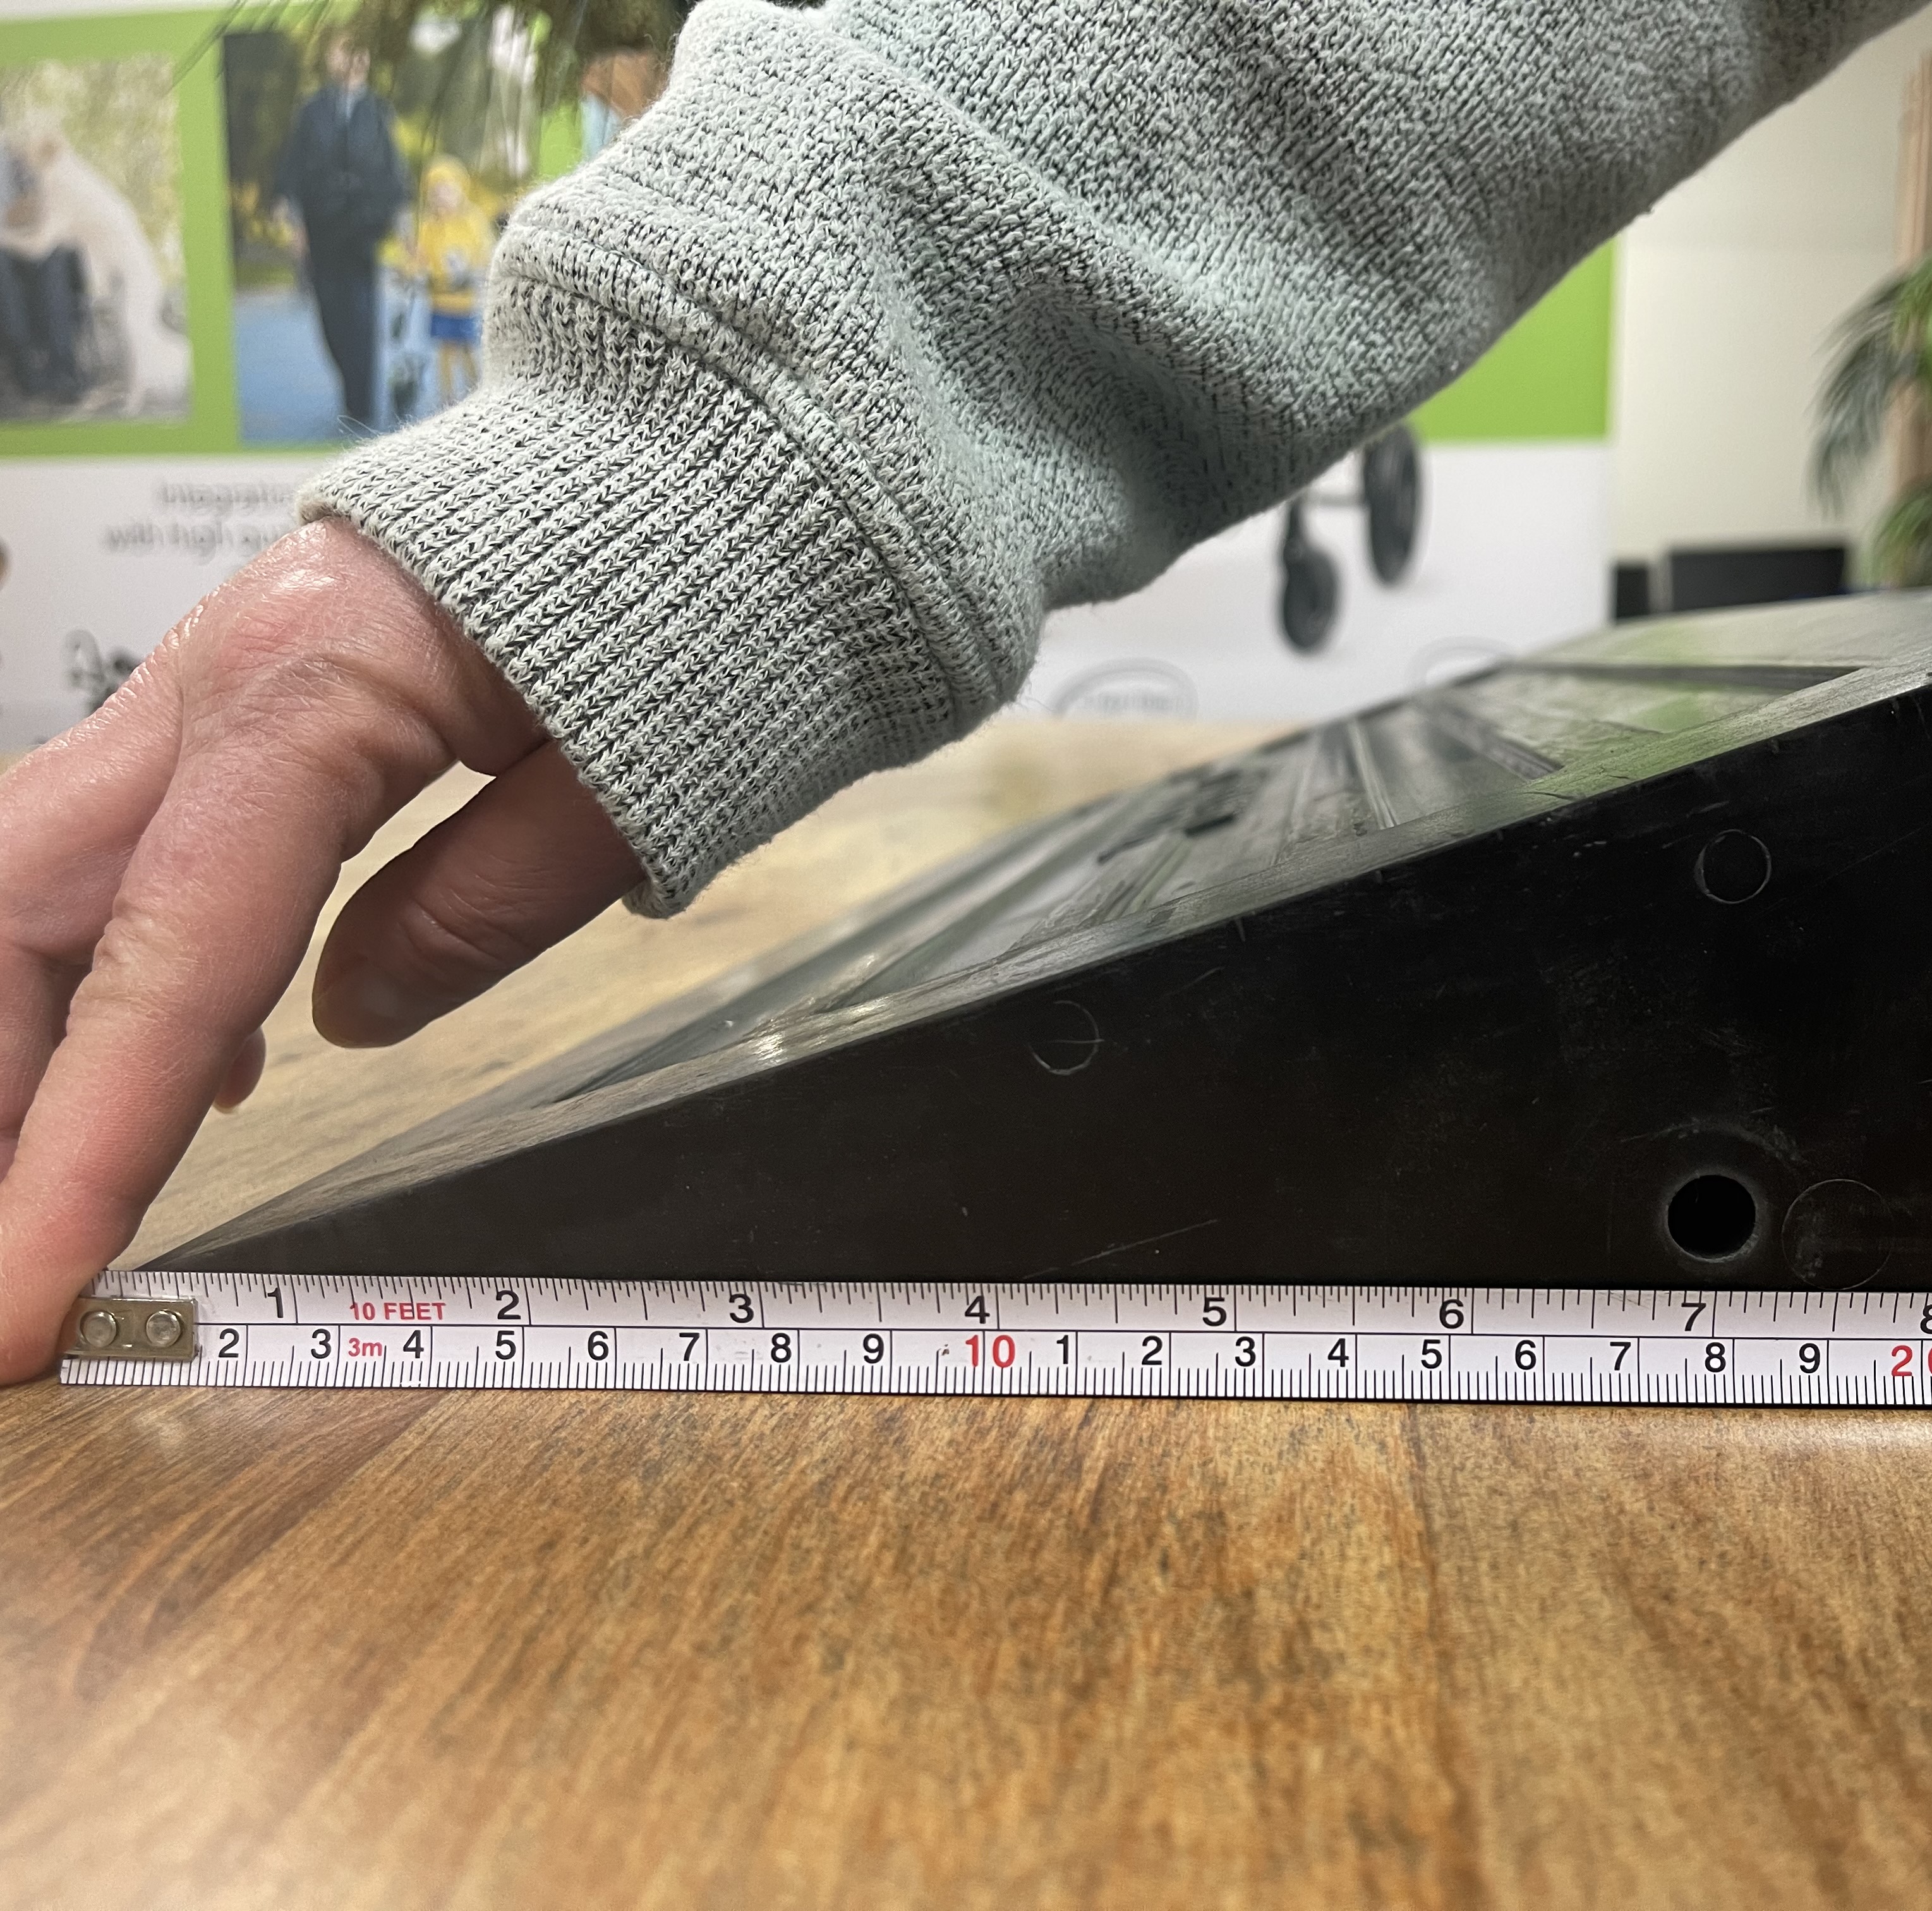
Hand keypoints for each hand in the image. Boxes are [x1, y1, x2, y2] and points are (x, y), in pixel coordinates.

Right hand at [0, 519, 641, 1380]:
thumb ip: (487, 907)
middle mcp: (216, 678)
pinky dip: (111, 972)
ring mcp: (208, 681)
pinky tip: (189, 1076)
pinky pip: (122, 847)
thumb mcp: (633, 783)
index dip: (74, 1155)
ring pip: (33, 878)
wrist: (710, 449)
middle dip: (0, 1098)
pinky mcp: (235, 700)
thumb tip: (346, 1027)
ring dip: (29, 1044)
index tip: (17, 1310)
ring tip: (59, 1199)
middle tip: (12, 1270)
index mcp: (311, 693)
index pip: (164, 965)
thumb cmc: (700, 596)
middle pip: (22, 909)